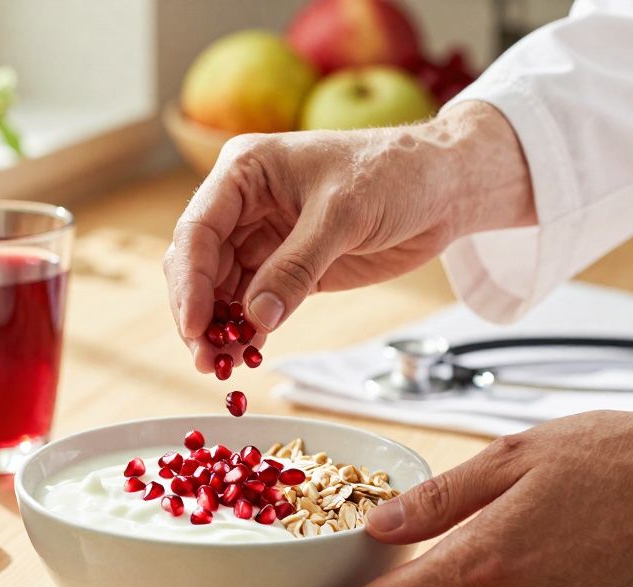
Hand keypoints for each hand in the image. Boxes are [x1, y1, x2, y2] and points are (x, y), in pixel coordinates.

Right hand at [163, 101, 534, 371]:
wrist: (442, 187)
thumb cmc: (395, 175)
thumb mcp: (344, 215)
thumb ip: (297, 266)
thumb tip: (256, 317)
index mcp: (245, 172)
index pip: (198, 230)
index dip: (190, 282)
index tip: (194, 326)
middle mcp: (243, 204)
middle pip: (199, 265)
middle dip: (199, 313)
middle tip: (206, 359)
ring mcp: (263, 238)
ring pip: (222, 291)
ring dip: (218, 330)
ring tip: (221, 368)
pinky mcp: (286, 268)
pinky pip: (253, 305)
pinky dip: (246, 332)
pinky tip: (244, 358)